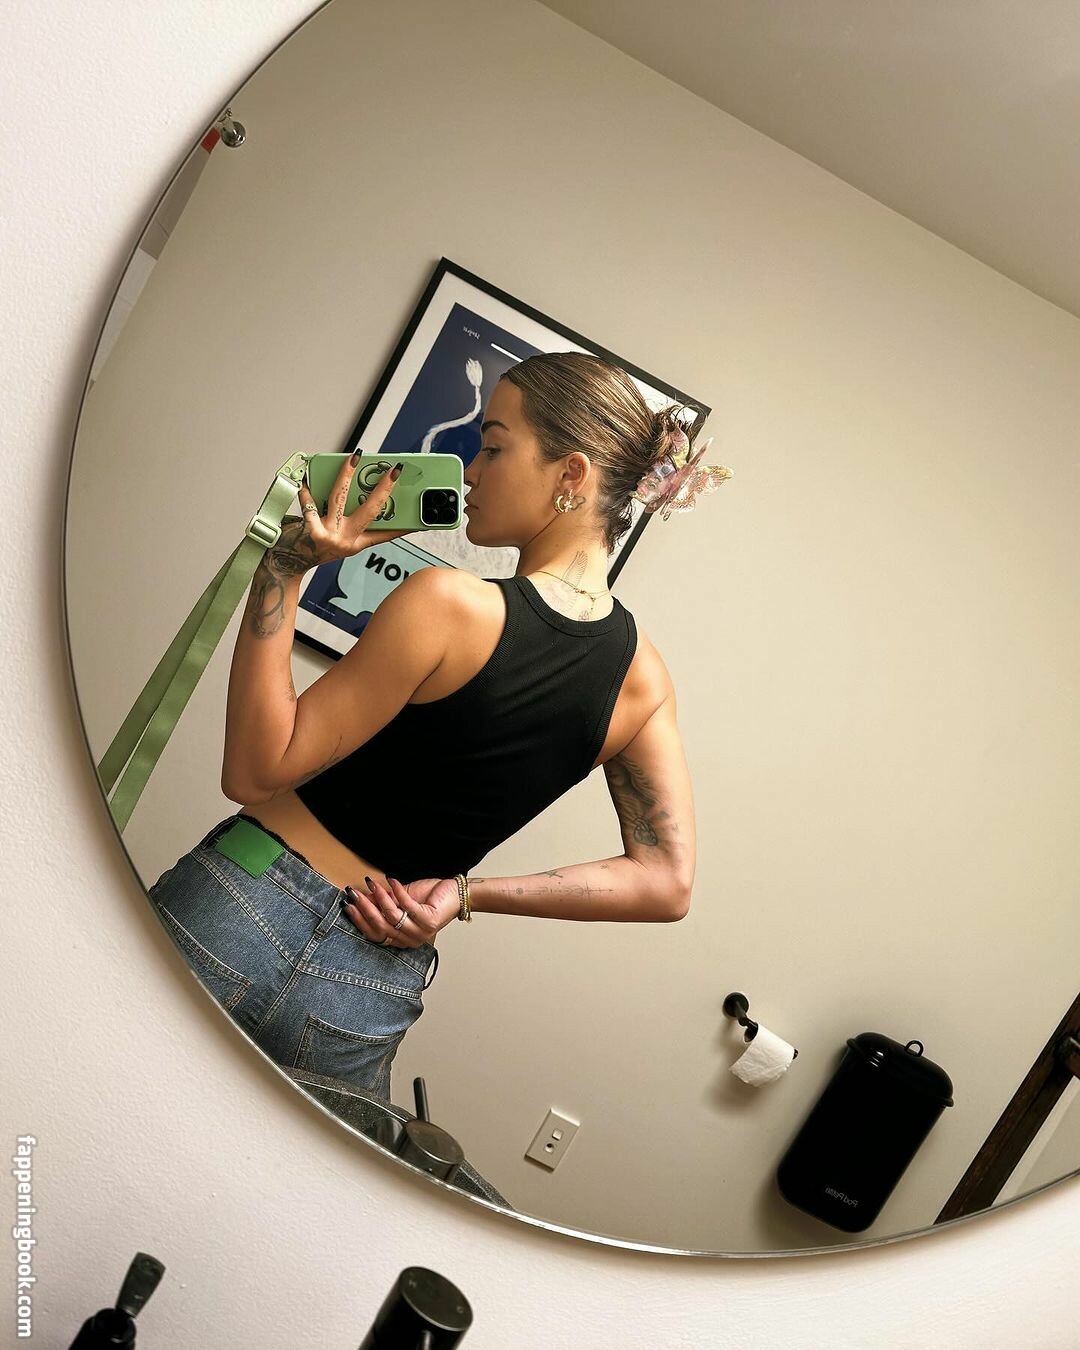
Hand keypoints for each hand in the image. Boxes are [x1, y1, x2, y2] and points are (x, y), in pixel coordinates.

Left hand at [285, 454, 414, 569]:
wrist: (286, 566)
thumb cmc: (310, 549)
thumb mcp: (335, 540)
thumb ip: (346, 522)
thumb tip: (355, 489)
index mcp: (355, 545)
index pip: (385, 534)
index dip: (403, 525)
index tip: (419, 516)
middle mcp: (345, 541)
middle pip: (370, 510)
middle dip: (384, 488)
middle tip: (395, 470)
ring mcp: (330, 536)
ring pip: (340, 498)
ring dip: (347, 475)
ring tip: (355, 457)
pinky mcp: (311, 531)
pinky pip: (310, 504)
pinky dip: (306, 492)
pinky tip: (306, 480)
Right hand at [342, 874, 462, 948]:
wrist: (455, 895)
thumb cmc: (429, 898)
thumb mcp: (400, 900)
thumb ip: (383, 902)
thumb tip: (360, 896)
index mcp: (400, 939)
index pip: (374, 934)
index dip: (360, 920)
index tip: (348, 905)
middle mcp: (409, 940)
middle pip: (380, 926)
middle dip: (364, 908)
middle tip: (354, 893)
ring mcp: (419, 933)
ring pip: (392, 917)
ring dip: (379, 898)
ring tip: (372, 884)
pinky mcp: (428, 922)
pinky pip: (408, 907)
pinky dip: (398, 892)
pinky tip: (392, 881)